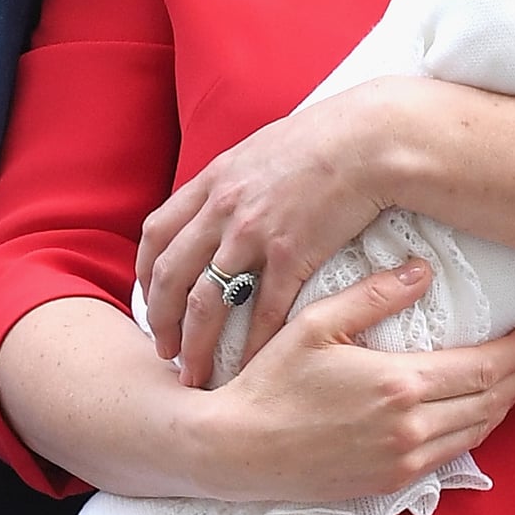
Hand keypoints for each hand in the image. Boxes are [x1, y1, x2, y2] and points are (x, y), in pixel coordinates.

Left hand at [140, 82, 413, 384]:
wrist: (369, 140)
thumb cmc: (323, 140)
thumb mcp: (260, 149)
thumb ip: (234, 178)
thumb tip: (224, 197)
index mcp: (212, 182)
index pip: (156, 233)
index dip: (145, 273)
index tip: (151, 300)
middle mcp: (222, 209)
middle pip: (170, 275)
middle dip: (161, 320)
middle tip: (164, 351)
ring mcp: (254, 234)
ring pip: (207, 301)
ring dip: (196, 344)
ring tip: (195, 374)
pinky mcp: (292, 255)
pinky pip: (264, 311)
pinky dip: (252, 346)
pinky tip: (249, 368)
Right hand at [189, 263, 514, 506]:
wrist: (237, 450)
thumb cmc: (270, 382)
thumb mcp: (315, 324)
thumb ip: (373, 296)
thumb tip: (421, 272)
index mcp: (400, 384)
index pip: (485, 367)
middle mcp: (412, 427)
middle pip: (492, 401)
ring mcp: (404, 459)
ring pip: (477, 431)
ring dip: (505, 405)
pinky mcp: (391, 482)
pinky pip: (451, 454)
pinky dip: (475, 430)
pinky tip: (476, 414)